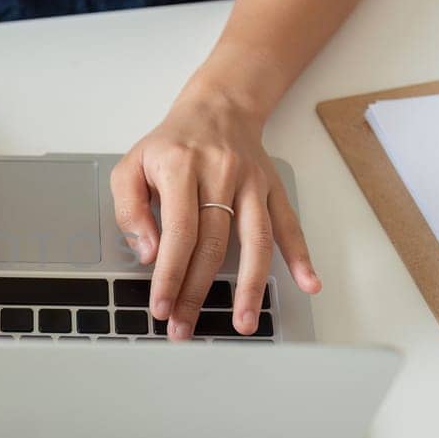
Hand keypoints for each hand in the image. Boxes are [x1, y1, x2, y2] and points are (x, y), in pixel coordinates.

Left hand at [110, 92, 319, 339]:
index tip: (162, 307)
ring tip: (245, 323)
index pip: (178, 232)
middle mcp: (221, 174)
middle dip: (197, 292)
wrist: (217, 108)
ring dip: (251, 286)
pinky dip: (301, 256)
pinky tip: (308, 283)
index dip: (170, 274)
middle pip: (213, 245)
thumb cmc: (170, 145)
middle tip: (185, 328)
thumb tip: (148, 254)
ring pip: (256, 240)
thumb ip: (130, 209)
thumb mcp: (131, 166)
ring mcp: (252, 182)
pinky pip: (289, 225)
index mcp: (180, 168)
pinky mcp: (273, 189)